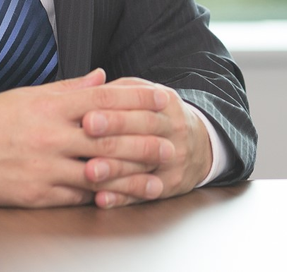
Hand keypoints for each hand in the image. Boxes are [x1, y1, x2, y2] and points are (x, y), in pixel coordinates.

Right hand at [0, 68, 172, 207]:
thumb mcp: (31, 95)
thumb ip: (70, 88)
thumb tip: (103, 77)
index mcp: (50, 106)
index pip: (103, 101)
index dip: (136, 102)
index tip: (162, 102)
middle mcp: (50, 135)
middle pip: (107, 140)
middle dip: (143, 144)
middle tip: (171, 148)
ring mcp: (44, 166)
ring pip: (97, 174)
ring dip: (130, 179)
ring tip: (157, 182)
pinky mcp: (36, 194)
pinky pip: (75, 196)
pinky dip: (100, 197)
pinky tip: (121, 198)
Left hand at [81, 77, 211, 208]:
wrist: (201, 145)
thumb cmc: (160, 117)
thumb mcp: (147, 96)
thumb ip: (119, 92)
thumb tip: (87, 87)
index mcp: (165, 102)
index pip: (138, 102)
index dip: (112, 108)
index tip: (86, 114)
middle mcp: (174, 129)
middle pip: (144, 129)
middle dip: (113, 131)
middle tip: (85, 133)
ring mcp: (175, 159)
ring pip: (144, 164)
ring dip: (115, 169)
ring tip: (89, 171)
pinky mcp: (171, 185)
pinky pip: (145, 193)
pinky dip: (122, 197)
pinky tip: (102, 199)